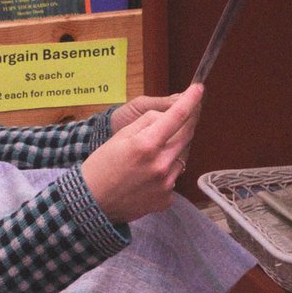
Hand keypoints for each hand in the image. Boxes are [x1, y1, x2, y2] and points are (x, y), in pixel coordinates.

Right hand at [82, 85, 202, 224]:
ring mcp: (166, 184)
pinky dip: (167, 170)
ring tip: (154, 152)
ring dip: (175, 148)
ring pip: (182, 156)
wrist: (93, 203)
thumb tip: (167, 117)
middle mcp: (161, 164)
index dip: (191, 100)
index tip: (199, 89)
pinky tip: (149, 174)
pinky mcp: (167, 199)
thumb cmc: (102, 165)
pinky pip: (174, 176)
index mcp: (147, 144)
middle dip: (188, 122)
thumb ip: (147, 122)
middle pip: (186, 135)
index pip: (177, 116)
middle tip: (186, 115)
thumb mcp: (120, 136)